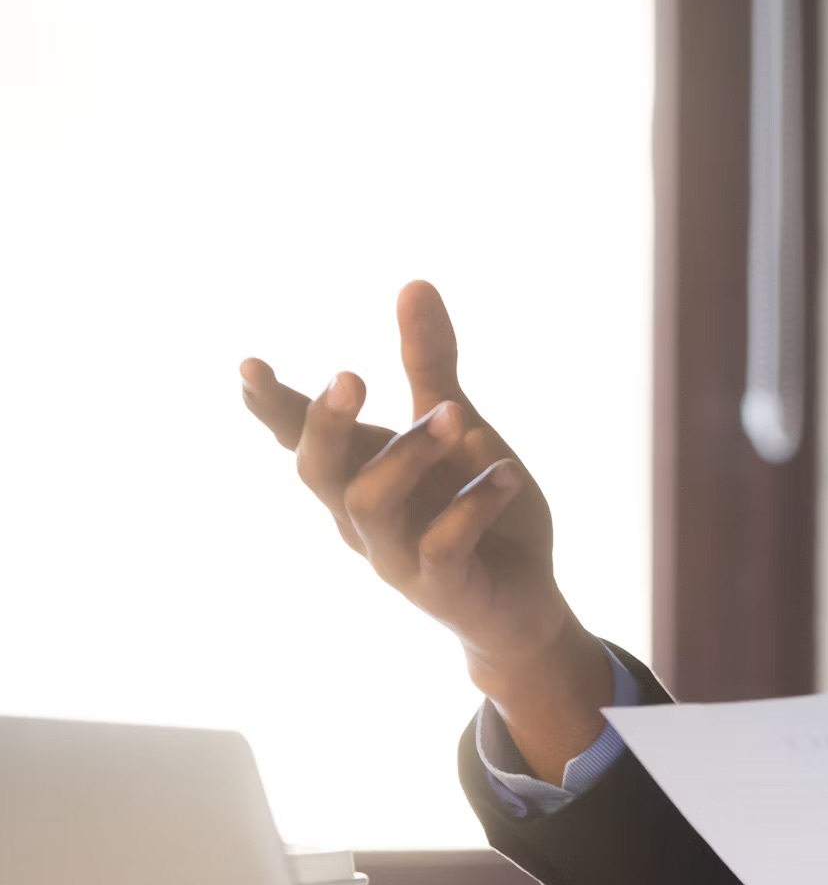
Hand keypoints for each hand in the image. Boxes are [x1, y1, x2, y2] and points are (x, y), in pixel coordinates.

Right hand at [241, 281, 608, 778]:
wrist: (523, 602)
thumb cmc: (477, 510)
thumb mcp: (460, 425)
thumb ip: (432, 363)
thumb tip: (413, 282)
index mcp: (360, 472)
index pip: (302, 436)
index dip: (273, 405)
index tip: (249, 364)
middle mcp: (362, 516)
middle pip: (316, 470)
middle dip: (326, 425)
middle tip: (352, 376)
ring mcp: (395, 556)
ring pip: (369, 504)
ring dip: (409, 455)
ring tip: (458, 418)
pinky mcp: (440, 587)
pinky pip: (441, 546)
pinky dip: (473, 506)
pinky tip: (508, 475)